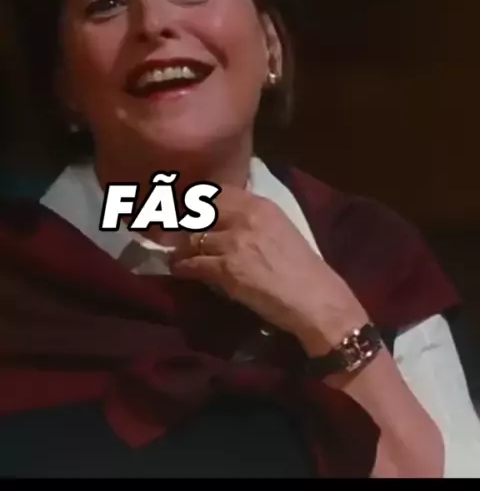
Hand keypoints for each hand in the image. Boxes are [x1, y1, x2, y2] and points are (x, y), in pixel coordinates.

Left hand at [170, 187, 368, 354]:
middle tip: (170, 229)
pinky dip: (182, 268)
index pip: (219, 192)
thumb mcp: (280, 230)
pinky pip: (193, 264)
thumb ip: (254, 220)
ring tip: (176, 253)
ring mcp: (235, 242)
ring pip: (192, 238)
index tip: (186, 208)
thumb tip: (225, 219)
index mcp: (262, 205)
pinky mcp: (227, 268)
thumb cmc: (302, 269)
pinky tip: (179, 270)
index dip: (197, 199)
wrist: (316, 299)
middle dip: (181, 220)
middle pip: (199, 211)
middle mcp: (247, 217)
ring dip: (180, 247)